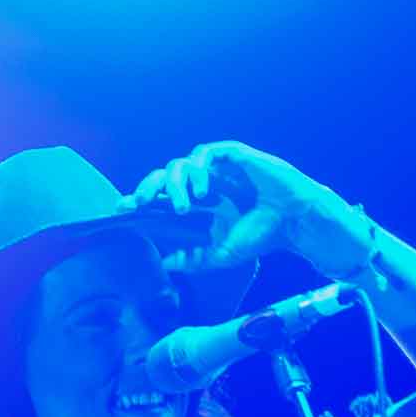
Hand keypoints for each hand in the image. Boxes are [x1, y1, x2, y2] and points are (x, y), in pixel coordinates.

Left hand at [129, 140, 375, 277]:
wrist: (293, 222)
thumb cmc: (261, 235)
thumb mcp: (222, 254)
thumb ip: (195, 258)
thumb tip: (165, 264)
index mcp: (198, 204)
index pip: (160, 196)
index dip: (140, 199)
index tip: (122, 209)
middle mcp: (204, 183)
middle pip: (163, 175)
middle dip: (147, 187)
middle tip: (138, 203)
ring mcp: (218, 168)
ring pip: (181, 163)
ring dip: (176, 184)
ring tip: (184, 207)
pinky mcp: (234, 156)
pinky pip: (206, 152)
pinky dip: (199, 169)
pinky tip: (203, 191)